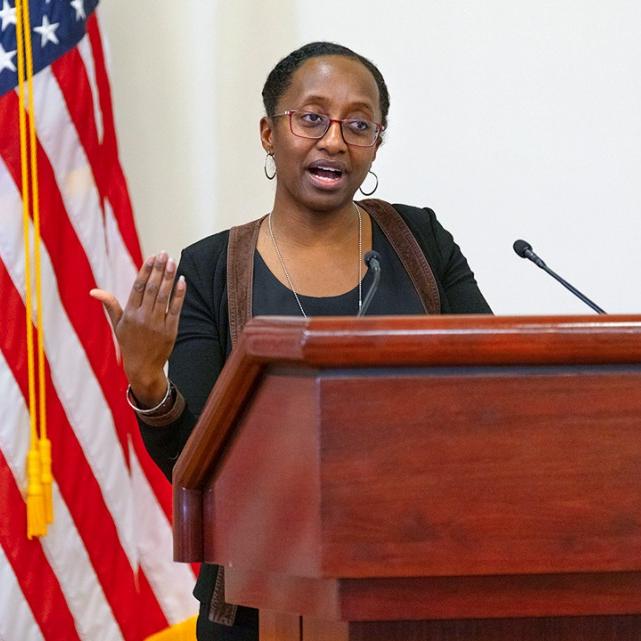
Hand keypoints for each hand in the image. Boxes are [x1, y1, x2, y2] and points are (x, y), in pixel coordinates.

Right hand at [90, 252, 186, 406]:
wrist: (143, 367)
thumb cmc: (129, 343)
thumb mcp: (117, 325)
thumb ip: (110, 305)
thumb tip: (94, 291)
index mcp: (129, 314)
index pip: (138, 287)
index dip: (146, 270)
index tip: (152, 257)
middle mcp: (143, 317)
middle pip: (152, 288)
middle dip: (159, 269)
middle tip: (165, 254)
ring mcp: (157, 323)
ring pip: (164, 296)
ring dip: (170, 277)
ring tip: (173, 262)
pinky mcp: (170, 330)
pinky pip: (176, 309)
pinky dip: (179, 294)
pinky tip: (183, 280)